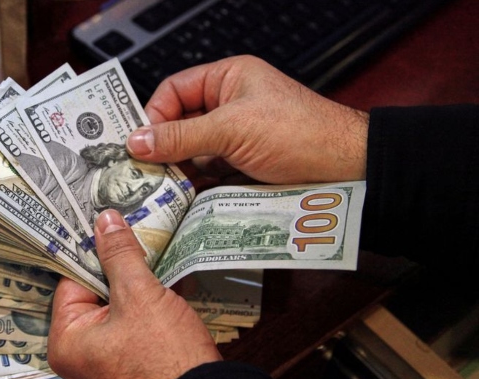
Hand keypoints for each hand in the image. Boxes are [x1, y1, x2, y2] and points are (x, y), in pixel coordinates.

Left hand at [48, 209, 221, 378]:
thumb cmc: (167, 359)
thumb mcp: (140, 296)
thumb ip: (120, 255)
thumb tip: (106, 222)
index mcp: (67, 342)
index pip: (72, 281)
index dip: (93, 252)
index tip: (108, 227)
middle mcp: (80, 355)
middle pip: (95, 293)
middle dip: (119, 268)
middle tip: (134, 237)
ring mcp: (107, 361)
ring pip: (118, 307)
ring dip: (137, 285)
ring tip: (153, 259)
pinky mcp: (132, 363)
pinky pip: (133, 324)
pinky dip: (148, 306)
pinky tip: (166, 287)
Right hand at [127, 55, 368, 183]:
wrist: (344, 170)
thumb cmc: (301, 132)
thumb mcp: (232, 128)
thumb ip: (182, 135)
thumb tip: (138, 141)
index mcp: (228, 79)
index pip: (175, 90)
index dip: (154, 113)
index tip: (139, 141)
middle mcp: (229, 105)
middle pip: (180, 123)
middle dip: (163, 146)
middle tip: (143, 169)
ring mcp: (236, 137)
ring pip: (193, 151)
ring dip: (178, 169)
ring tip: (161, 187)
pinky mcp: (242, 165)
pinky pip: (209, 172)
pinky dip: (196, 184)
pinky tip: (184, 197)